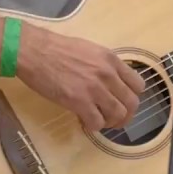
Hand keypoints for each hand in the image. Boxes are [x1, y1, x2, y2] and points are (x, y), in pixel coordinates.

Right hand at [15, 22, 145, 132]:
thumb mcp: (88, 50)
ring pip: (118, 115)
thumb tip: (109, 81)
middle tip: (114, 118)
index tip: (122, 101)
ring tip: (100, 121)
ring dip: (111, 122)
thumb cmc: (55, 48)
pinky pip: (97, 123)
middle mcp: (108, 74)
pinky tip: (84, 121)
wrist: (34, 51)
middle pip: (132, 103)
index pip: (138, 85)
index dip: (132, 96)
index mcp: (111, 60)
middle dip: (126, 114)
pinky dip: (93, 125)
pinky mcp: (79, 102)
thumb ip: (103, 65)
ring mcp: (95, 89)